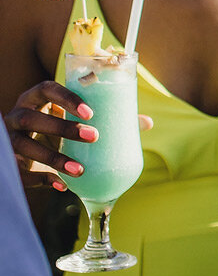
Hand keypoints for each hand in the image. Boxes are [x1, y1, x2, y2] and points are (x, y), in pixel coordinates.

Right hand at [5, 81, 152, 191]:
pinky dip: (41, 179)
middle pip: (33, 118)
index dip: (67, 98)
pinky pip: (19, 172)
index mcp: (36, 98)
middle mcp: (18, 115)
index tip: (91, 112)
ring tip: (80, 170)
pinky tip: (61, 186)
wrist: (25, 150)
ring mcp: (9, 139)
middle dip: (62, 128)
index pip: (47, 89)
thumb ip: (106, 118)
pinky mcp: (8, 162)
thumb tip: (146, 123)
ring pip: (24, 146)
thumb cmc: (57, 127)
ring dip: (53, 158)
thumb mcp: (75, 120)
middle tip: (93, 136)